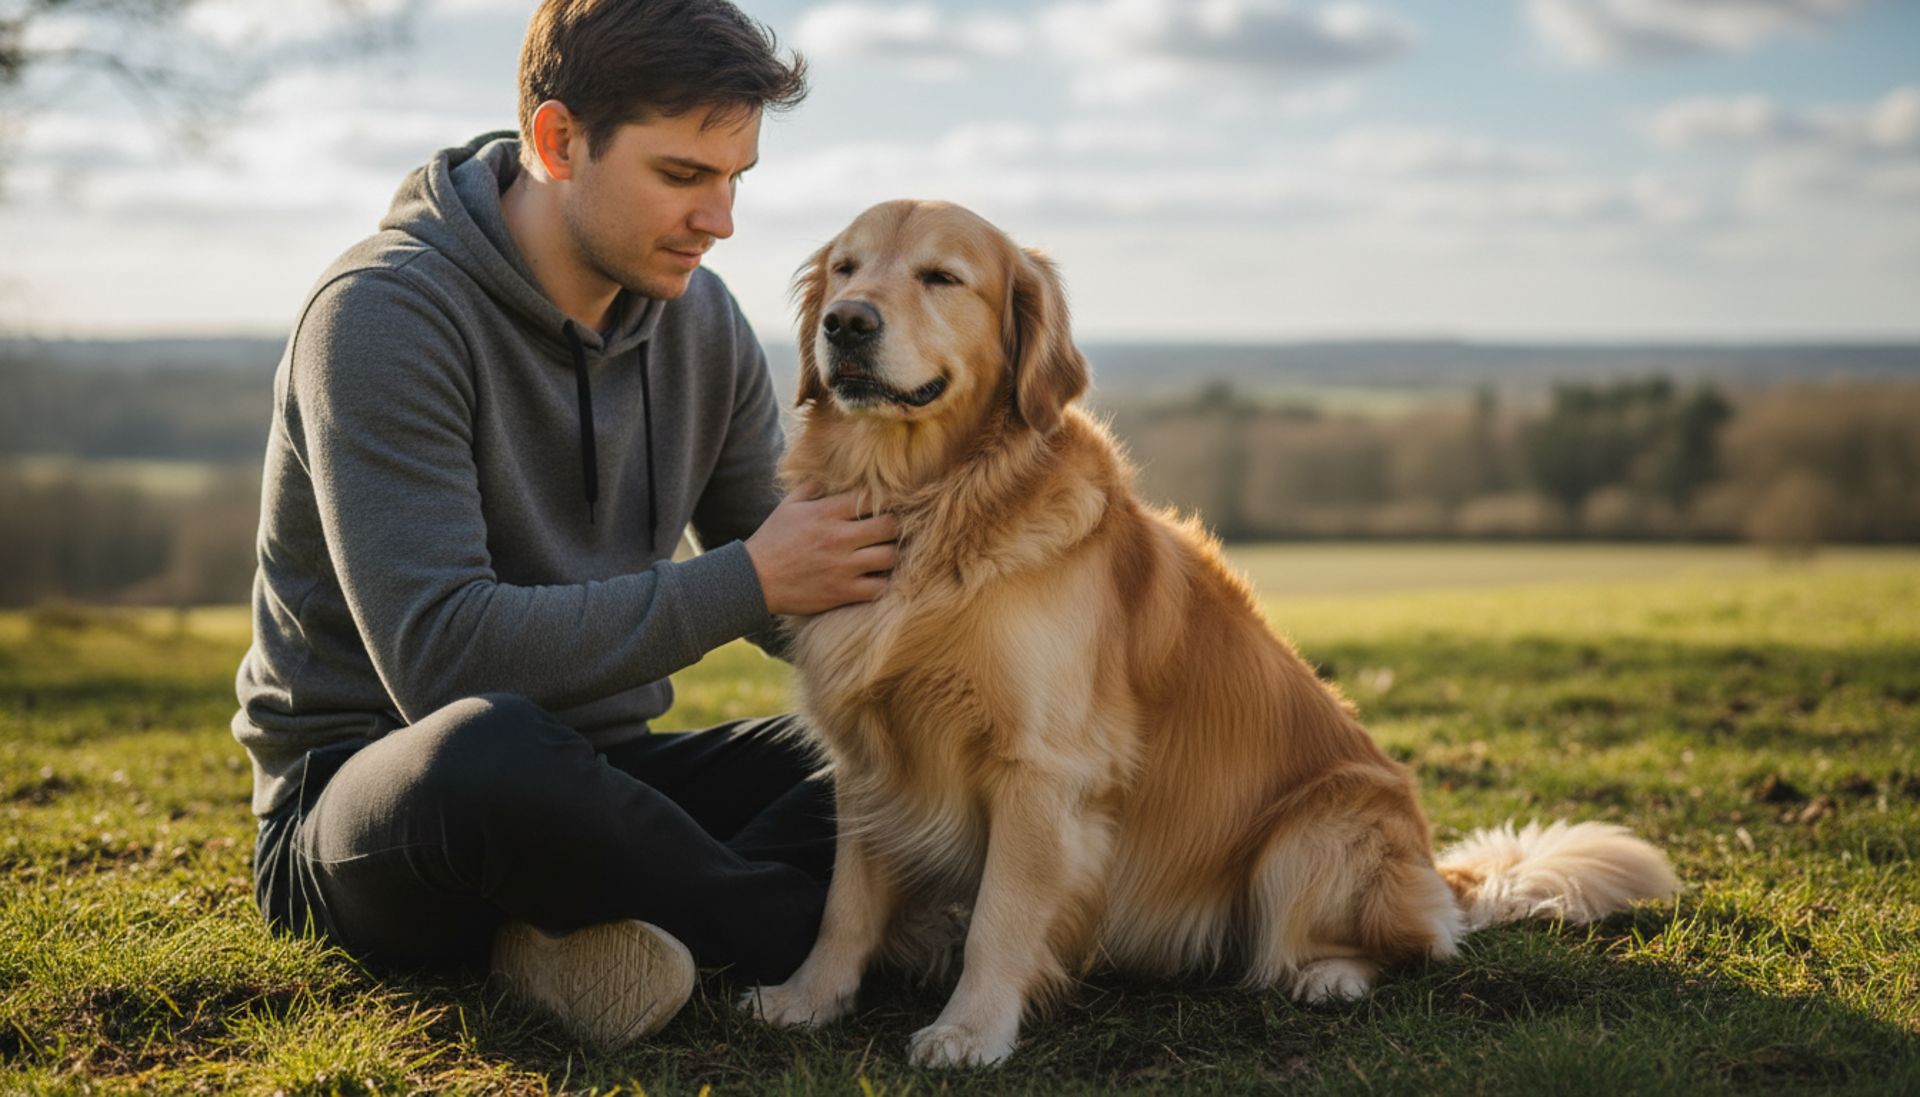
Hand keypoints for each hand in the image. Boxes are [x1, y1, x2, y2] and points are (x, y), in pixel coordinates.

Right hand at [745, 489, 899, 615]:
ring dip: (891, 554)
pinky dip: (881, 582)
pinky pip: (879, 587)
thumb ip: (814, 488)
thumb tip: (834, 476)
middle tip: (886, 532)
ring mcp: (842, 567)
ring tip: (883, 554)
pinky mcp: (842, 592)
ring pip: (890, 557)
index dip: (882, 501)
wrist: (754, 579)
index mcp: (826, 513)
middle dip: (892, 527)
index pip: (871, 498)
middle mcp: (838, 537)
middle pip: (890, 526)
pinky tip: (873, 577)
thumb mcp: (789, 506)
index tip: (880, 507)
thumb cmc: (772, 540)